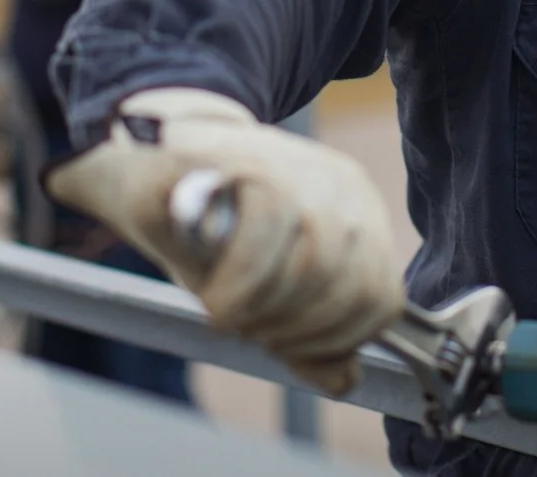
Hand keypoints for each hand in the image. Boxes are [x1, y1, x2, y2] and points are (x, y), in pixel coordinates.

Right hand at [46, 87, 403, 394]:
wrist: (154, 160)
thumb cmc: (213, 229)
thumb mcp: (267, 291)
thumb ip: (308, 334)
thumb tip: (345, 378)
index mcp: (361, 216)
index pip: (383, 299)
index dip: (338, 341)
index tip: (289, 347)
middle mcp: (342, 187)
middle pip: (349, 286)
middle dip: (296, 329)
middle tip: (251, 330)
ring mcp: (300, 169)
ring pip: (315, 261)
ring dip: (268, 308)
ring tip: (230, 313)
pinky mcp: (250, 161)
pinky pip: (265, 230)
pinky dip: (241, 282)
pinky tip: (217, 300)